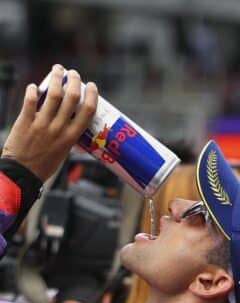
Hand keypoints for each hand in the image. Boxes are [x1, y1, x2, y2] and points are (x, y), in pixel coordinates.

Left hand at [1, 65, 97, 181]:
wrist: (24, 172)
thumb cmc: (45, 165)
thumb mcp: (64, 152)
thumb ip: (68, 136)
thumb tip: (71, 121)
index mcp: (72, 137)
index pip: (88, 111)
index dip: (91, 95)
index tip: (91, 86)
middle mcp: (59, 129)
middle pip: (71, 98)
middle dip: (74, 81)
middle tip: (73, 74)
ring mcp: (42, 124)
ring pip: (52, 95)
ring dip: (56, 79)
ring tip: (57, 70)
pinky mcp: (26, 121)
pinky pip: (30, 100)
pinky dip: (33, 90)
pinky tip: (35, 86)